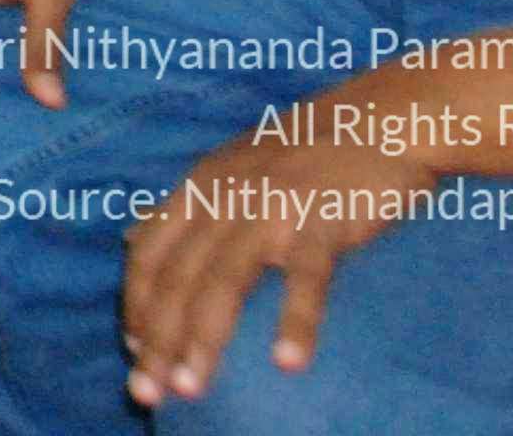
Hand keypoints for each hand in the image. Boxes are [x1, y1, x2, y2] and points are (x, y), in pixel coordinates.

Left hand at [119, 99, 435, 402]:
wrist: (381, 118)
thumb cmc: (306, 149)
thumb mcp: (229, 166)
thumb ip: (183, 206)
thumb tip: (131, 238)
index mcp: (200, 186)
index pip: (151, 253)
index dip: (138, 305)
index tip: (134, 354)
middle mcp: (225, 197)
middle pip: (178, 277)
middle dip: (158, 339)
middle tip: (149, 393)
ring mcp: (271, 208)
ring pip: (224, 281)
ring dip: (204, 338)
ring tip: (192, 387)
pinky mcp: (322, 221)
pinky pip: (305, 279)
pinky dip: (295, 321)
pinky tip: (287, 363)